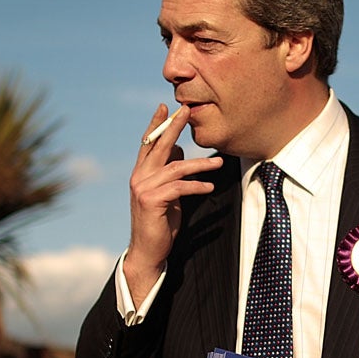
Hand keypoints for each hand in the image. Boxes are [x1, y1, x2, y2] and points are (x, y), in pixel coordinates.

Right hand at [125, 104, 222, 301]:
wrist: (148, 250)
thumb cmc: (159, 221)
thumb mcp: (166, 192)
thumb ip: (168, 171)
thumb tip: (178, 150)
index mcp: (140, 173)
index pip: (148, 143)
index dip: (156, 124)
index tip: (166, 107)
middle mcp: (139, 177)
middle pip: (158, 145)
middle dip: (174, 126)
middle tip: (188, 110)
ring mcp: (143, 188)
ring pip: (176, 167)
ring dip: (201, 164)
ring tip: (219, 162)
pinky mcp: (152, 201)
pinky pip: (179, 187)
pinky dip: (197, 185)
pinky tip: (210, 186)